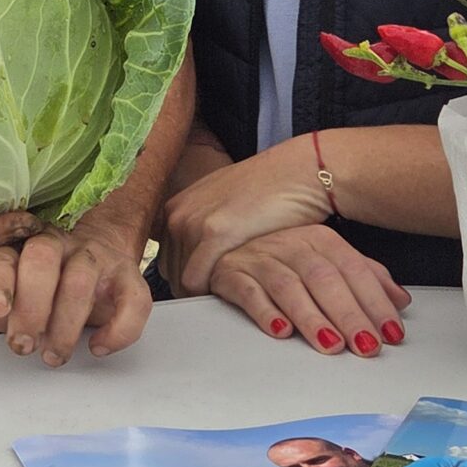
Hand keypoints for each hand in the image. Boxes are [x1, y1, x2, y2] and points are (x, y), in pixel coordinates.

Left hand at [0, 222, 151, 365]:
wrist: (94, 268)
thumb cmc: (33, 287)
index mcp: (16, 243)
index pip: (3, 251)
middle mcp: (56, 243)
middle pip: (42, 258)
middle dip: (31, 305)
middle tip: (23, 343)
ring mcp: (94, 258)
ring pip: (81, 278)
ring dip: (66, 323)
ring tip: (54, 354)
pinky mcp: (128, 278)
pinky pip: (133, 299)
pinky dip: (118, 328)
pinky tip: (99, 347)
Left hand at [160, 136, 331, 295]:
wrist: (298, 172)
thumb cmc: (269, 192)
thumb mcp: (224, 205)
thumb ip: (205, 227)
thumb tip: (199, 258)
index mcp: (176, 207)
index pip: (168, 261)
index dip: (189, 279)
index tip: (213, 287)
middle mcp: (177, 214)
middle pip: (172, 274)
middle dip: (198, 289)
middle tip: (228, 293)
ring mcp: (192, 222)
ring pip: (183, 282)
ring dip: (208, 292)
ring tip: (236, 290)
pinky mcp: (215, 233)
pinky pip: (196, 282)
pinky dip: (213, 294)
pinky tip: (236, 290)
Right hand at [202, 224, 408, 356]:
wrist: (226, 242)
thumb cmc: (282, 257)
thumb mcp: (327, 260)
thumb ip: (364, 277)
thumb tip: (400, 300)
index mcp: (318, 239)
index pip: (353, 270)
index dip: (375, 301)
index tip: (391, 332)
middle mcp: (290, 245)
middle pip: (324, 279)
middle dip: (348, 314)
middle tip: (366, 345)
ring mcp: (259, 259)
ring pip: (289, 287)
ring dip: (312, 317)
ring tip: (330, 343)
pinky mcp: (231, 275)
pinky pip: (248, 292)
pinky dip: (265, 312)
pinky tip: (281, 330)